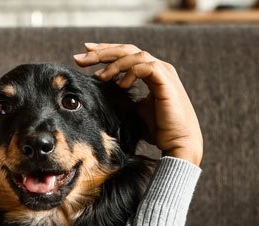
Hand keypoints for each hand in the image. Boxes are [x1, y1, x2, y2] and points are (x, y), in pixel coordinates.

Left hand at [73, 43, 202, 165]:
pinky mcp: (166, 81)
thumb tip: (101, 93)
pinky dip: (130, 72)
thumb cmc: (158, 130)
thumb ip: (122, 97)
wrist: (178, 143)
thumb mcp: (134, 110)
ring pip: (135, 55)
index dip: (105, 52)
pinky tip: (120, 85)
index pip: (126, 55)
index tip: (85, 54)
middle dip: (102, 52)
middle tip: (80, 57)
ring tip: (99, 77)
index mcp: (151, 73)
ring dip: (114, 63)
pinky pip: (146, 67)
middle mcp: (158, 68)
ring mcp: (164, 72)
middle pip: (127, 50)